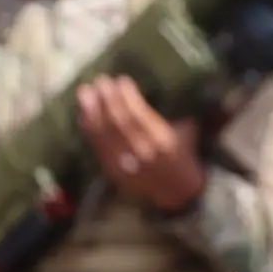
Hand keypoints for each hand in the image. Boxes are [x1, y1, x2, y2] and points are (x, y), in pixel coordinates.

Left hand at [76, 76, 206, 212]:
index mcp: (162, 140)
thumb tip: (166, 82)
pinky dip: (89, 129)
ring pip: (104, 134)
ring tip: (84, 91)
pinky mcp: (112, 171)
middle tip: (100, 80)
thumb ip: (177, 110)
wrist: (178, 192)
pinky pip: (97, 147)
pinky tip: (83, 114)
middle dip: (108, 100)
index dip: (127, 97)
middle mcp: (141, 152)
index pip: (138, 116)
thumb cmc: (185, 154)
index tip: (121, 79)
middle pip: (118, 123)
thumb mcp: (188, 130)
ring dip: (92, 111)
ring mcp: (124, 164)